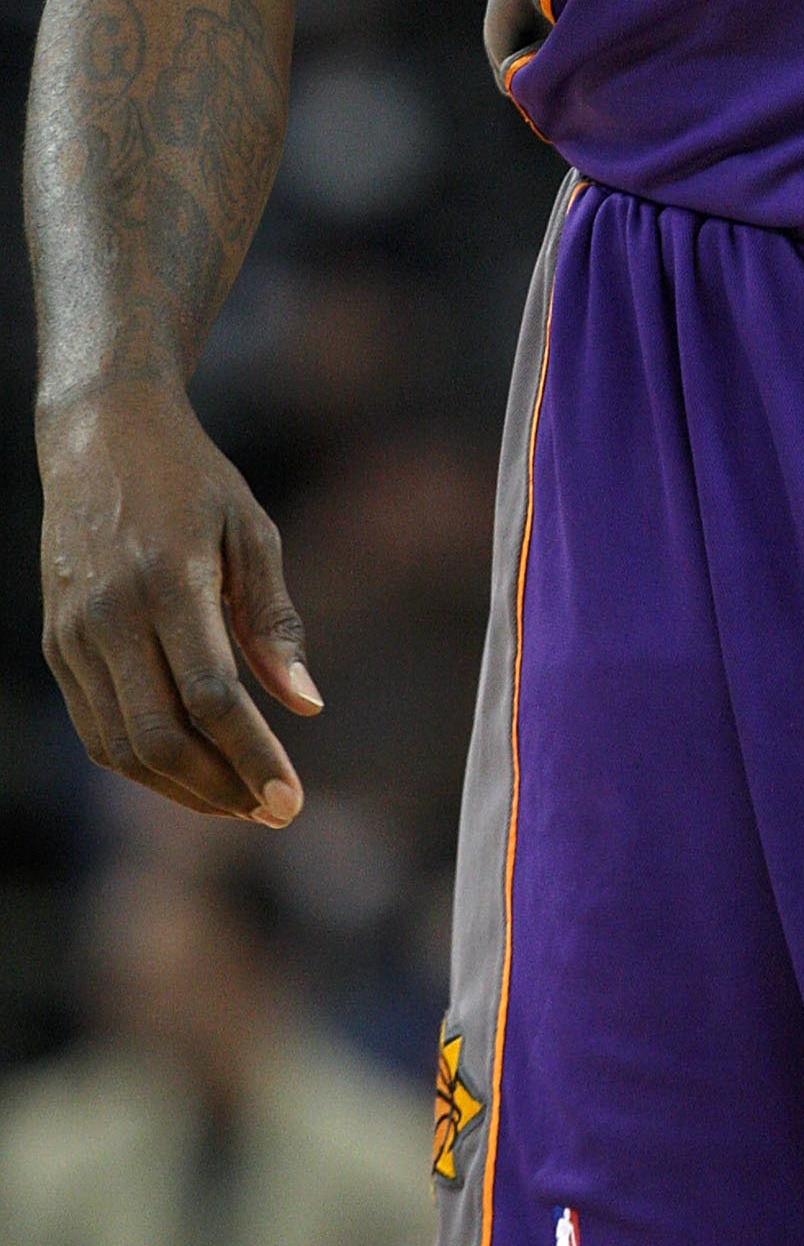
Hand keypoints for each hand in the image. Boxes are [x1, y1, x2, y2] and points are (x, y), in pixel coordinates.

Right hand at [37, 377, 321, 823]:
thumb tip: (305, 705)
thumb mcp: (251, 529)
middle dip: (219, 788)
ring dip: (181, 789)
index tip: (292, 799)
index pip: (211, 696)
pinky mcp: (57, 644)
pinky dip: (142, 764)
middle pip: (159, 737)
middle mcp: (111, 615)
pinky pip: (96, 728)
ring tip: (239, 801)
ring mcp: (74, 634)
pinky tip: (191, 770)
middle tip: (272, 812)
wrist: (99, 434)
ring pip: (120, 746)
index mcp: (168, 580)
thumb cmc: (192, 480)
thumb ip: (275, 620)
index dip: (252, 756)